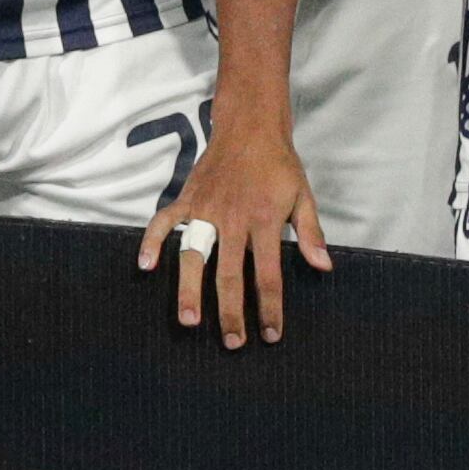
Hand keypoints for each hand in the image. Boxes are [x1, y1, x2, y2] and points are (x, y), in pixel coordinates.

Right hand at [135, 127, 329, 349]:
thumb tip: (324, 266)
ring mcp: (206, 209)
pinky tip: (144, 266)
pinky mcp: (188, 198)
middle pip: (229, 275)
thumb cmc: (279, 164)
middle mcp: (233, 219)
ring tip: (188, 321)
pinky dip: (151, 242)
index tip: (270, 335)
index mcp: (265, 221)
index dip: (270, 308)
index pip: (268, 276)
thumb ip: (310, 233)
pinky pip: (165, 222)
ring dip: (189, 290)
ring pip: (194, 256)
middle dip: (230, 313)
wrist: (250, 126)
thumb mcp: (303, 196)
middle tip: (233, 343)